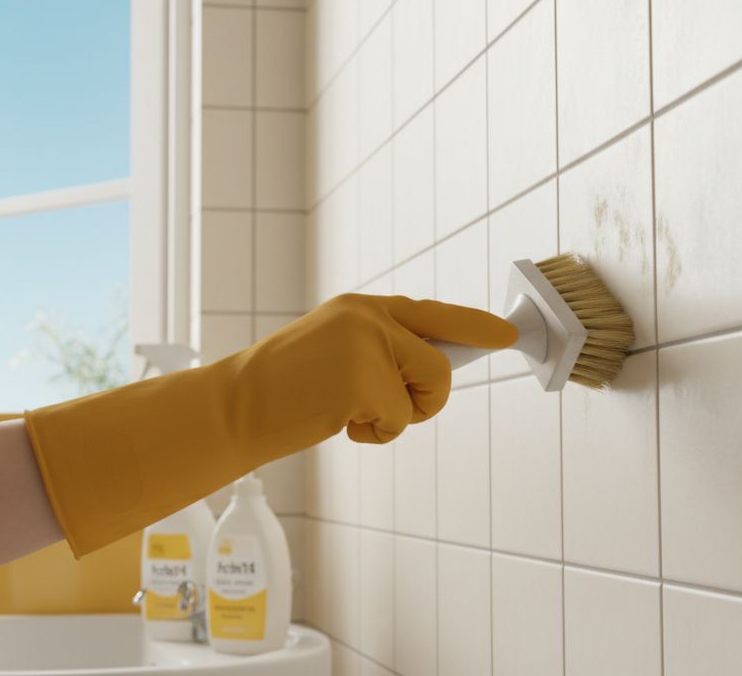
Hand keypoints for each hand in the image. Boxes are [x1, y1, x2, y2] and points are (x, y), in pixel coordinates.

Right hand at [24, 294, 515, 556]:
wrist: (233, 407)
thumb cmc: (282, 393)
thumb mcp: (334, 356)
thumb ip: (380, 352)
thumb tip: (434, 369)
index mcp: (360, 308)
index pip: (431, 313)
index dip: (474, 326)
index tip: (507, 334)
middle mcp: (367, 316)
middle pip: (441, 361)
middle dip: (427, 396)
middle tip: (382, 411)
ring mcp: (364, 342)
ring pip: (426, 389)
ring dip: (399, 415)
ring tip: (349, 414)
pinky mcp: (360, 375)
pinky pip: (400, 419)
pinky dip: (375, 434)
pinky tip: (335, 423)